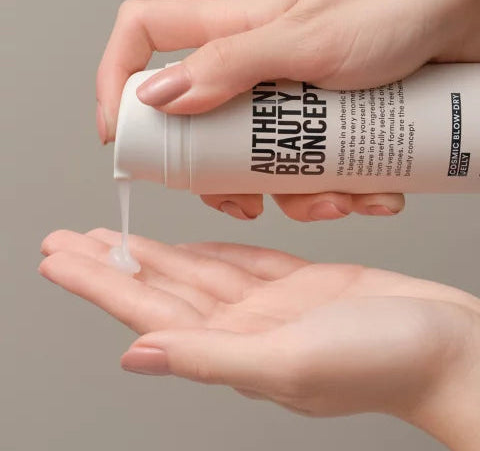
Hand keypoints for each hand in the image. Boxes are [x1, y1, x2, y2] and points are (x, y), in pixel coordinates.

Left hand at [40, 228, 479, 448]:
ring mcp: (267, 305)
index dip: (100, 283)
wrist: (445, 345)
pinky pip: (235, 262)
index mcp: (233, 349)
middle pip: (159, 288)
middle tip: (68, 238)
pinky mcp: (294, 284)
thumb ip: (210, 358)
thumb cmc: (383, 360)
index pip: (145, 311)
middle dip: (111, 262)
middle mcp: (241, 328)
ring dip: (151, 253)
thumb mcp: (290, 362)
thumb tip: (136, 355)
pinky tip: (182, 245)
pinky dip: (204, 251)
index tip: (59, 257)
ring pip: (192, 272)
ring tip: (112, 236)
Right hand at [100, 0, 479, 219]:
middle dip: (214, 175)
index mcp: (233, 30)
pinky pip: (302, 170)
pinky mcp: (316, 125)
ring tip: (335, 200)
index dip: (119, 80)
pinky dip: (327, 193)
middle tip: (244, 201)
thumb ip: (232, 65)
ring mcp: (283, 101)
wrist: (461, 25)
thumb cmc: (396, 9)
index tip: (119, 133)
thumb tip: (161, 96)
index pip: (144, 35)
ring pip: (252, 160)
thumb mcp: (308, 37)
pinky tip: (363, 195)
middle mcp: (250, 68)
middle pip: (195, 125)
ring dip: (289, 194)